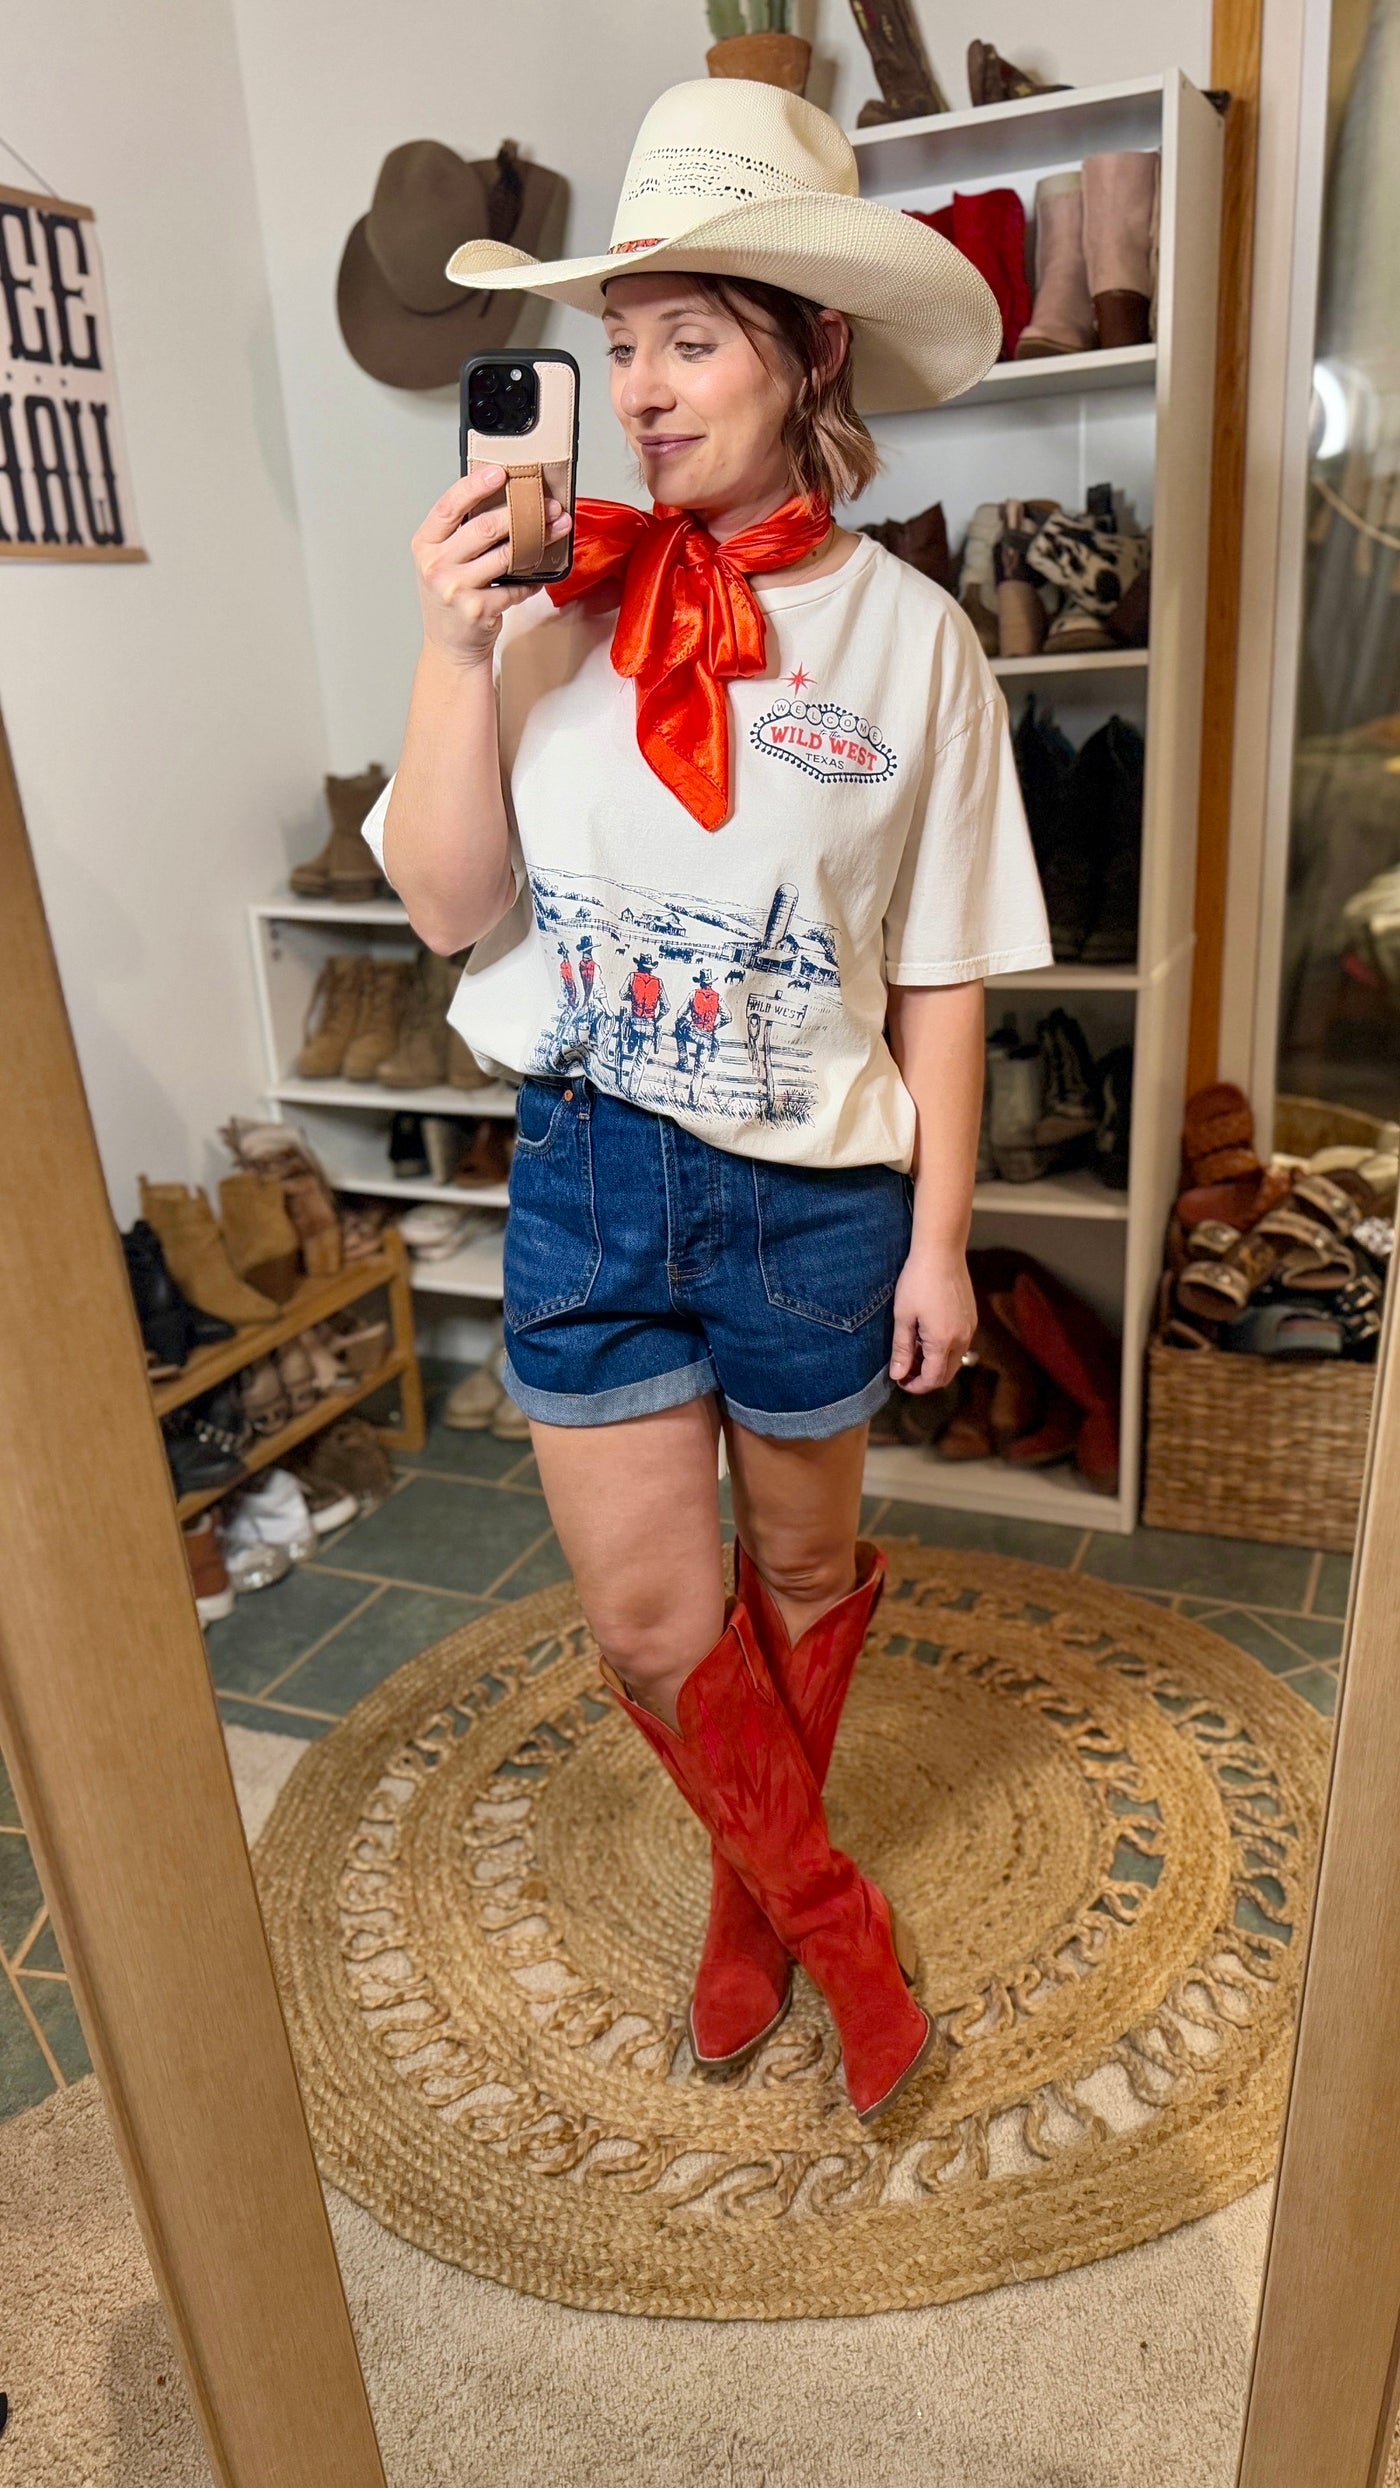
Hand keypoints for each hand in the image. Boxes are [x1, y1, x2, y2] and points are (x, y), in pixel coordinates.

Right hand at [410, 468, 571, 669]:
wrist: (450, 646)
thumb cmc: (450, 596)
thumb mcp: (442, 560)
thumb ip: (460, 532)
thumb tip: (504, 498)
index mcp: (425, 544)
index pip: (449, 506)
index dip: (475, 486)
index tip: (501, 473)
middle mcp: (435, 565)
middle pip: (483, 527)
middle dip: (521, 512)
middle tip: (547, 503)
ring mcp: (456, 589)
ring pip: (505, 554)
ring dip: (539, 539)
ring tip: (558, 527)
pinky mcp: (478, 609)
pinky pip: (516, 586)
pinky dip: (532, 579)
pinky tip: (540, 574)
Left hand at [889, 1242, 975, 1392]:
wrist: (941, 1252)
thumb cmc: (918, 1281)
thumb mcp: (903, 1316)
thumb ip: (901, 1349)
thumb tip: (897, 1375)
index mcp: (943, 1341)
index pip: (933, 1379)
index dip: (916, 1386)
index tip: (900, 1380)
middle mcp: (962, 1339)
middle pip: (946, 1375)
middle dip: (926, 1378)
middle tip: (904, 1370)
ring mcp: (970, 1328)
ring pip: (954, 1361)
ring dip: (935, 1364)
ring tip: (912, 1350)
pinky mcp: (971, 1318)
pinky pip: (960, 1345)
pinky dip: (944, 1350)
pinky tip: (926, 1336)